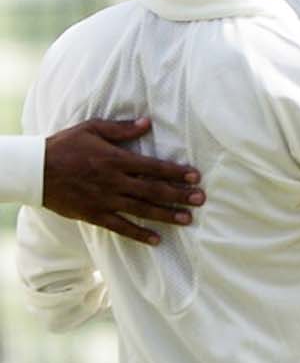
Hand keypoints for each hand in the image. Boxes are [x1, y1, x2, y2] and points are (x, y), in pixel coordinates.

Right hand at [43, 118, 204, 245]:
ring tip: (188, 219)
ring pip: (142, 210)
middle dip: (179, 195)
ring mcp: (105, 200)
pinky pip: (121, 227)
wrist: (35, 170)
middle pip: (153, 190)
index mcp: (116, 160)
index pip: (154, 167)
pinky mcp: (95, 214)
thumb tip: (147, 123)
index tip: (196, 177)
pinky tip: (157, 239)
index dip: (176, 172)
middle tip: (201, 200)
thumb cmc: (64, 145)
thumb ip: (121, 128)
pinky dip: (139, 234)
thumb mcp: (91, 128)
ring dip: (166, 215)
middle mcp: (115, 182)